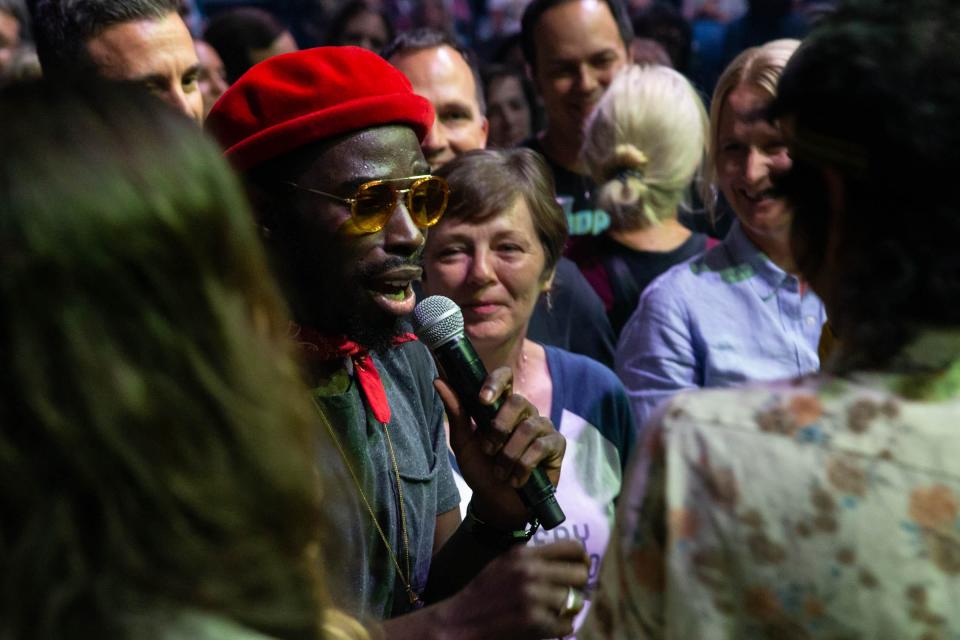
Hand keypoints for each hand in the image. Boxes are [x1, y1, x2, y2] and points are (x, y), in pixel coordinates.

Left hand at [436, 366, 564, 529]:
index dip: (495, 383)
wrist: (496, 503)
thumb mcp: (463, 442)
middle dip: (499, 428)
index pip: (505, 377)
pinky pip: (541, 446)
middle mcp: (525, 411)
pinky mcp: (556, 444)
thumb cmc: (481, 469)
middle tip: (488, 451)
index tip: (482, 399)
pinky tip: (516, 479)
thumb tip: (439, 380)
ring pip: (528, 428)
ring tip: (500, 472)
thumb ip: (456, 412)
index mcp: (502, 405)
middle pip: (518, 401)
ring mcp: (542, 426)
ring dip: (509, 455)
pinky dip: (524, 466)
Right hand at [438, 541, 589, 639]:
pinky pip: (567, 625)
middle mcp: (530, 571)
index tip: (580, 568)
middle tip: (568, 596)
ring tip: (551, 614)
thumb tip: (570, 560)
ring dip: (567, 611)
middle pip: (580, 574)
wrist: (459, 622)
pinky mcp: (535, 621)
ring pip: (575, 602)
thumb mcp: (505, 564)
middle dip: (577, 587)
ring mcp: (533, 596)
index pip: (572, 547)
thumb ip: (534, 559)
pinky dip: (559, 629)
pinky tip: (544, 627)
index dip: (581, 559)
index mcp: (523, 554)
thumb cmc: (483, 595)